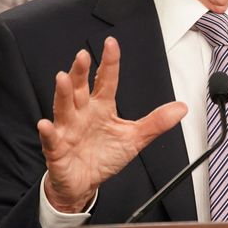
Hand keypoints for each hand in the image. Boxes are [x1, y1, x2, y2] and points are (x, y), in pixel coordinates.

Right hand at [37, 37, 186, 212]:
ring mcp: (68, 129)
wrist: (84, 183)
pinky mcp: (57, 149)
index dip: (109, 62)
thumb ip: (156, 122)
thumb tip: (181, 108)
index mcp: (101, 107)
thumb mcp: (135, 138)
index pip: (106, 81)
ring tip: (63, 79)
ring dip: (62, 93)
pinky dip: (48, 132)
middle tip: (83, 56)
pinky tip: (46, 124)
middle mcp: (82, 113)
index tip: (111, 43)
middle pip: (80, 88)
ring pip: (64, 107)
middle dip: (80, 72)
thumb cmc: (104, 156)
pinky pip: (51, 139)